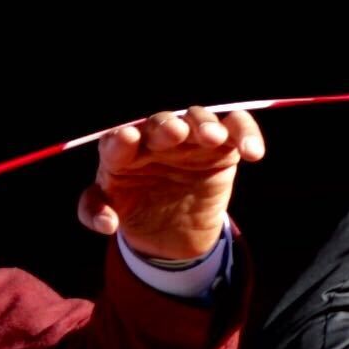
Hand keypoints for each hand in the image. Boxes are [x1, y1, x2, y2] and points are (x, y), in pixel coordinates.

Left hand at [79, 106, 267, 262]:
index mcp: (123, 151)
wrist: (172, 229)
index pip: (118, 139)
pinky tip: (252, 152)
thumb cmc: (136, 209)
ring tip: (212, 137)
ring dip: (204, 124)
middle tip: (174, 133)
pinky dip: (246, 134)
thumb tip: (106, 223)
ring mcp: (190, 140)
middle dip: (166, 126)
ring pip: (198, 119)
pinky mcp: (221, 148)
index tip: (127, 140)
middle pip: (161, 123)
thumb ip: (96, 213)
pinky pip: (236, 128)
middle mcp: (156, 139)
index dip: (122, 139)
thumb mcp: (112, 213)